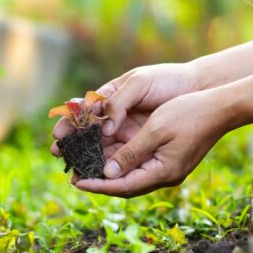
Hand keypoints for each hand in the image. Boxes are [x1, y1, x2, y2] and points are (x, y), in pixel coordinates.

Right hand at [51, 63, 200, 156]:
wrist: (195, 88)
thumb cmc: (166, 79)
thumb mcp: (139, 83)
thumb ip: (118, 102)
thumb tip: (104, 129)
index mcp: (109, 97)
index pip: (83, 112)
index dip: (69, 123)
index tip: (57, 134)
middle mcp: (115, 117)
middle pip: (88, 133)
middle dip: (72, 144)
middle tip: (58, 154)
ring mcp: (127, 131)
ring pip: (102, 148)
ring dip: (87, 158)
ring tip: (74, 170)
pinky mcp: (140, 143)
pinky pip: (122, 156)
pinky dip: (109, 164)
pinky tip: (99, 173)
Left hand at [74, 89, 238, 197]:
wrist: (220, 108)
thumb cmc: (189, 114)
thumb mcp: (156, 130)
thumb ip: (131, 152)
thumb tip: (108, 173)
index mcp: (163, 172)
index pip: (123, 186)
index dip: (98, 185)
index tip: (76, 183)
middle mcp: (164, 175)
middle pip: (125, 184)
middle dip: (100, 181)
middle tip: (75, 176)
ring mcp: (167, 168)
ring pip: (131, 175)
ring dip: (108, 171)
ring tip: (85, 166)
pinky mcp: (168, 159)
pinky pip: (139, 165)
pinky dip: (121, 162)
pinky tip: (108, 155)